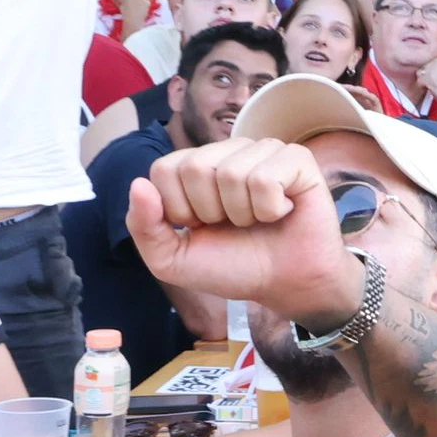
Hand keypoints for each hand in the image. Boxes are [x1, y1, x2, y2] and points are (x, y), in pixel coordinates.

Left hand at [126, 138, 366, 326]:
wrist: (285, 285)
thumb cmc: (233, 267)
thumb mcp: (173, 259)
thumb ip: (145, 226)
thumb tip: (138, 184)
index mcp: (197, 166)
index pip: (164, 169)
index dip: (179, 209)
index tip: (202, 227)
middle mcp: (230, 152)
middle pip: (196, 167)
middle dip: (211, 211)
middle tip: (233, 225)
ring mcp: (264, 151)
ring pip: (231, 173)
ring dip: (243, 213)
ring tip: (258, 220)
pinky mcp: (297, 160)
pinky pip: (266, 177)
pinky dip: (270, 208)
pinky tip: (281, 212)